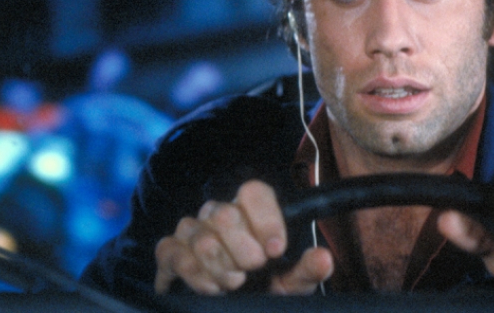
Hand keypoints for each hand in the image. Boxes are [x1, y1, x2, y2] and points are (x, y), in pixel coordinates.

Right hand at [154, 180, 333, 294]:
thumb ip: (307, 270)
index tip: (275, 250)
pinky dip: (193, 273)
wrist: (235, 308)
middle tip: (253, 270)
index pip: (254, 192)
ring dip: (219, 266)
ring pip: (200, 236)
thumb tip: (324, 258)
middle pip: (225, 215)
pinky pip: (172, 252)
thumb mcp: (291, 284)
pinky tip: (210, 287)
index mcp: (252, 212)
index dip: (265, 220)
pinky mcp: (169, 251)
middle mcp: (220, 214)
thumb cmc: (264, 289)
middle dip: (242, 251)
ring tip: (234, 283)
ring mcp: (192, 230)